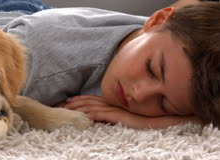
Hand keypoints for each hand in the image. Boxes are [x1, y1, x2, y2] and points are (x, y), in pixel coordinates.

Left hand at [56, 95, 197, 128]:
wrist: (162, 121)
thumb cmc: (144, 119)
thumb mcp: (124, 116)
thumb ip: (112, 115)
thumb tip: (97, 118)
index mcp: (112, 103)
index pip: (90, 99)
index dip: (76, 100)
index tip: (63, 102)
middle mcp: (112, 104)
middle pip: (87, 102)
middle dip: (72, 103)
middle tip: (57, 105)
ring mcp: (116, 109)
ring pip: (92, 107)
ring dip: (77, 108)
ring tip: (64, 110)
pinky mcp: (120, 116)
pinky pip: (103, 115)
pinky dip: (91, 115)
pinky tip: (82, 117)